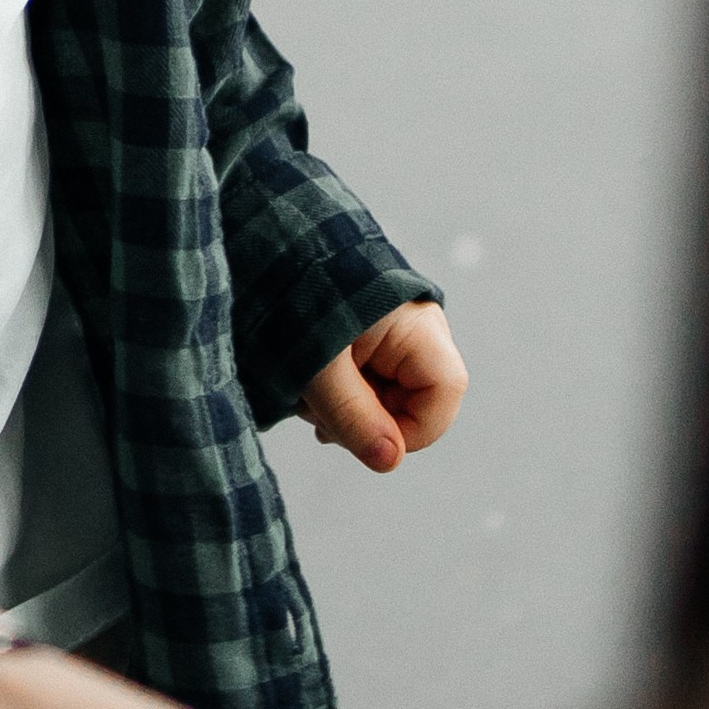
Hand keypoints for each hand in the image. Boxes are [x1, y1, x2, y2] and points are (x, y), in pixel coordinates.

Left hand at [300, 301, 468, 471]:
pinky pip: (368, 383)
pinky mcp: (369, 339)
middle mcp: (415, 331)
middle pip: (414, 402)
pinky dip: (341, 396)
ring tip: (307, 397)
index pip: (443, 396)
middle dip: (367, 420)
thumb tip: (390, 462)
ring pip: (387, 397)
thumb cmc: (294, 298)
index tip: (363, 441)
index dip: (411, 431)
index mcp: (417, 327)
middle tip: (319, 417)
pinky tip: (312, 393)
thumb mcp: (318, 367)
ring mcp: (393, 335)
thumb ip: (354, 415)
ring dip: (347, 410)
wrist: (265, 246)